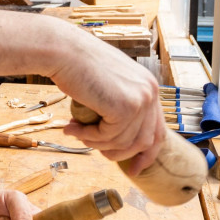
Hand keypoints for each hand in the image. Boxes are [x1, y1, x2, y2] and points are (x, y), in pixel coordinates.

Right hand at [57, 60, 164, 176]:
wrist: (62, 50)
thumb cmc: (78, 65)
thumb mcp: (107, 86)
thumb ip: (117, 107)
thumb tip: (115, 140)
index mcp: (149, 87)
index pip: (157, 130)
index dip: (146, 154)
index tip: (134, 168)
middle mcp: (150, 92)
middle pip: (144, 142)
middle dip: (119, 153)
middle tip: (95, 150)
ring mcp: (140, 99)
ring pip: (123, 142)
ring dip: (97, 143)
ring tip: (76, 133)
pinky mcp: (125, 107)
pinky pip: (108, 137)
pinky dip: (89, 137)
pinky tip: (73, 127)